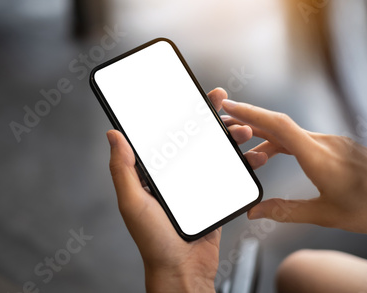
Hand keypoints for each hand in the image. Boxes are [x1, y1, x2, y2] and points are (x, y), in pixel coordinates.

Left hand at [106, 88, 262, 292]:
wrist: (183, 271)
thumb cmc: (153, 241)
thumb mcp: (132, 203)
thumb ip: (123, 170)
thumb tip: (113, 135)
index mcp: (154, 172)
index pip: (167, 134)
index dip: (180, 112)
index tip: (193, 95)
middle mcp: (175, 174)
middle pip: (195, 137)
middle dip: (212, 118)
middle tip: (223, 102)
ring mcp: (197, 183)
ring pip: (216, 151)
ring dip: (231, 137)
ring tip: (244, 131)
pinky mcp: (215, 194)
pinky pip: (230, 172)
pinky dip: (243, 162)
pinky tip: (253, 156)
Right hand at [221, 99, 366, 249]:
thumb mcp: (325, 214)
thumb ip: (286, 211)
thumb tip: (256, 212)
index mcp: (318, 155)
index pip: (277, 125)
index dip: (250, 112)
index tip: (229, 106)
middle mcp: (325, 142)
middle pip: (279, 125)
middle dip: (250, 122)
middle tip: (227, 126)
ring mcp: (334, 142)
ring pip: (291, 133)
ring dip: (267, 138)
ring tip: (249, 153)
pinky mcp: (340, 147)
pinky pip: (304, 139)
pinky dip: (284, 144)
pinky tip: (277, 157)